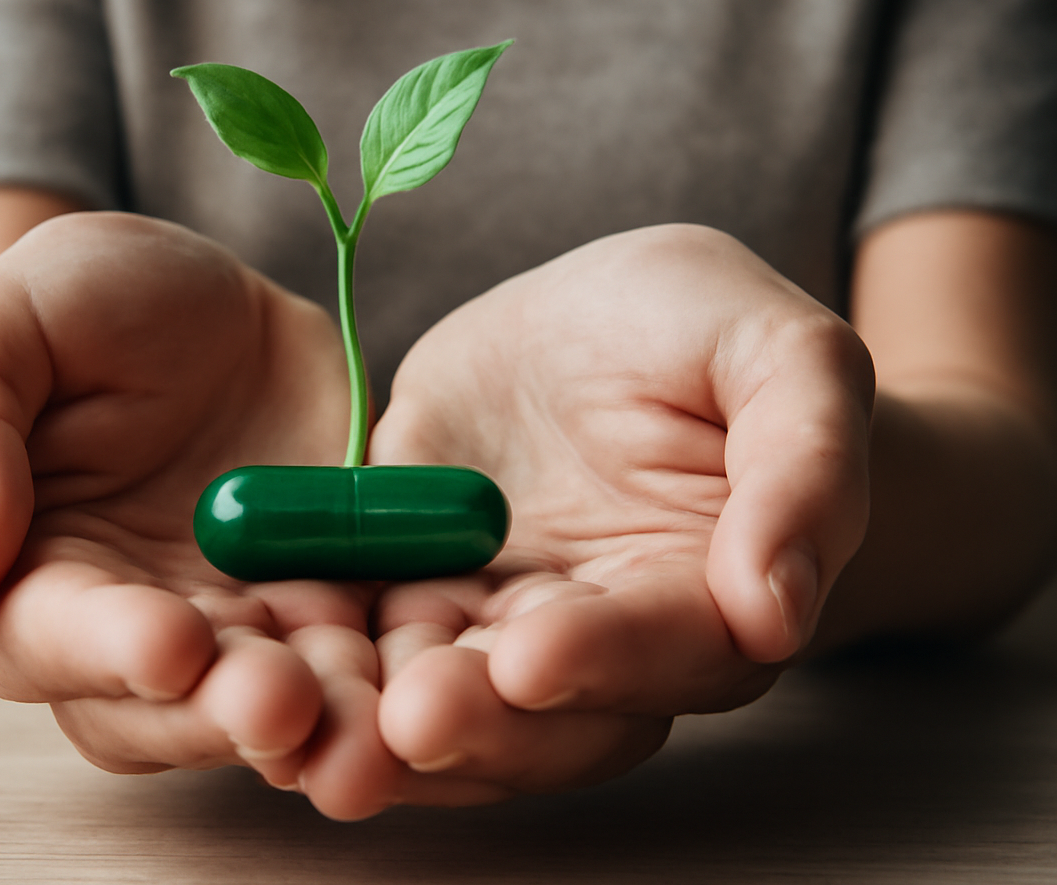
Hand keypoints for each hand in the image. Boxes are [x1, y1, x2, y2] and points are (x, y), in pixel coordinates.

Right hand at [0, 212, 405, 817]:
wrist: (181, 297)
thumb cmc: (60, 313)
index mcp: (24, 576)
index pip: (48, 636)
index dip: (107, 648)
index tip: (169, 645)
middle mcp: (126, 628)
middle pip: (165, 703)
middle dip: (225, 708)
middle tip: (282, 701)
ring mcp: (233, 621)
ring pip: (268, 700)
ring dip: (320, 718)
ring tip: (369, 715)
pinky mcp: (323, 596)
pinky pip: (360, 651)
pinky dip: (393, 670)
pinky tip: (432, 670)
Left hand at [366, 224, 873, 802]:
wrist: (606, 317)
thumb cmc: (711, 332)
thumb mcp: (784, 354)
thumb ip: (801, 467)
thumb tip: (777, 613)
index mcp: (709, 599)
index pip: (668, 648)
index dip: (606, 656)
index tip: (532, 654)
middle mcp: (600, 641)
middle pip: (546, 714)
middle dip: (477, 722)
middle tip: (408, 721)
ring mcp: (496, 623)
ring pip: (446, 702)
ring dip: (382, 730)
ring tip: (314, 744)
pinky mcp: (412, 589)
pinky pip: (365, 644)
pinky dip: (320, 671)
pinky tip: (260, 682)